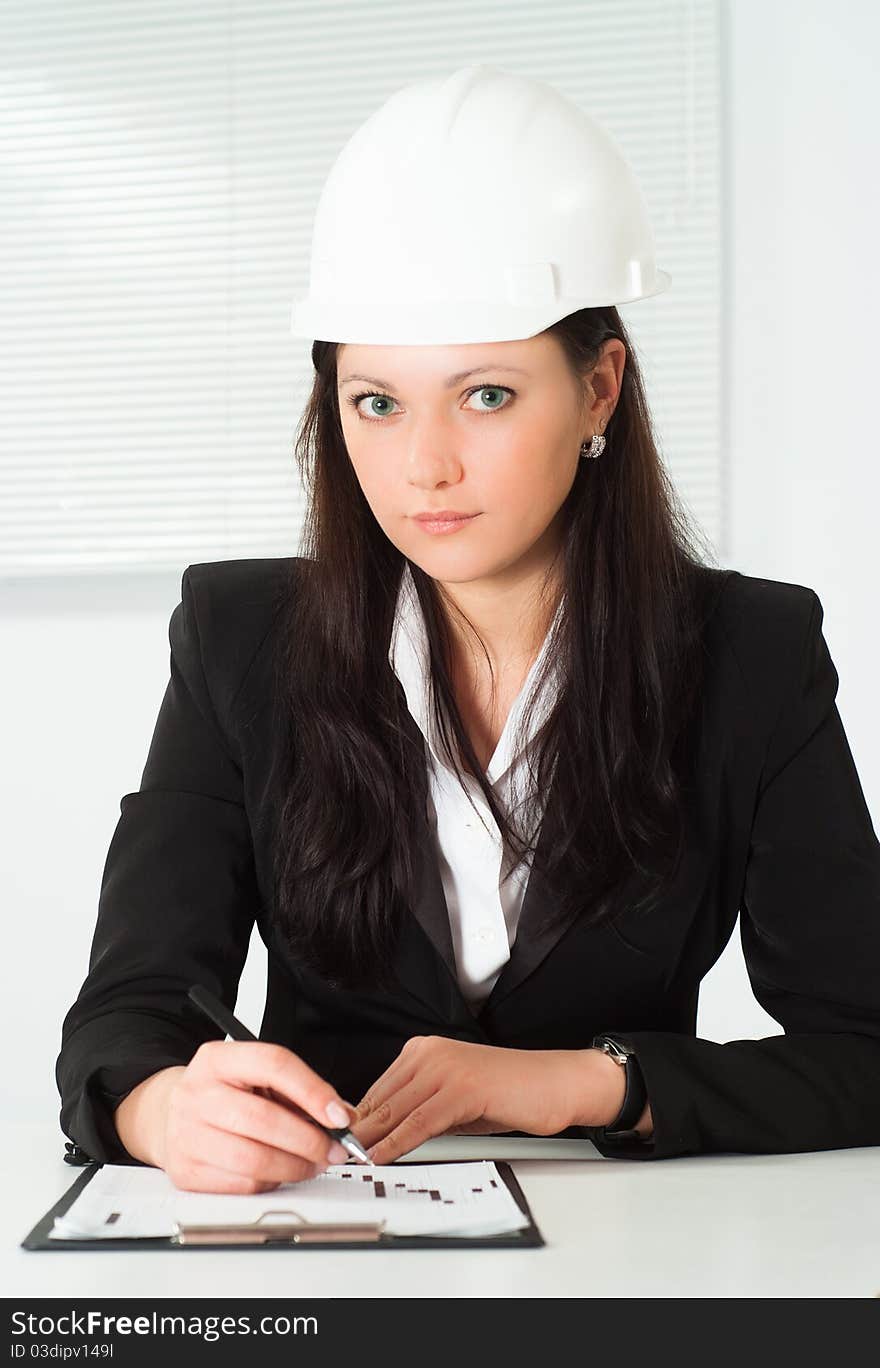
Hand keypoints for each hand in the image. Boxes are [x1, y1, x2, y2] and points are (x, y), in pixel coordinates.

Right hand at [155, 1040, 356, 1192]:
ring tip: (313, 1164)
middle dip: (309, 1139)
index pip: (273, 1064)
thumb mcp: (254, 1077)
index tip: (340, 1116)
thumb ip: (298, 1091)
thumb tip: (343, 1116)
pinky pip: (241, 1185)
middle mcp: (196, 1093)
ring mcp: (186, 1134)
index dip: (313, 1091)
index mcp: (217, 1059)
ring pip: (254, 1159)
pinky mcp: (186, 1172)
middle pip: (263, 1118)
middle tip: (334, 1149)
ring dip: (295, 1166)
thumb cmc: (223, 1094)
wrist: (168, 1115)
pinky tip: (280, 1173)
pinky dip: (270, 1183)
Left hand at [350, 1037, 590, 1163]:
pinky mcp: (462, 1087)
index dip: (356, 1121)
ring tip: (349, 1162)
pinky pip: (419, 1121)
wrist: (553, 1084)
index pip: (378, 1089)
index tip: (338, 1144)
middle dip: (357, 1132)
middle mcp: (430, 1052)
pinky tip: (380, 1156)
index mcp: (423, 1049)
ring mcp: (446, 1067)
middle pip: (381, 1099)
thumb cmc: (508, 1092)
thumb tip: (382, 1135)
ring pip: (395, 1110)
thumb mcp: (453, 1101)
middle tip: (334, 1158)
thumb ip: (419, 1110)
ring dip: (370, 1140)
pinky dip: (395, 1143)